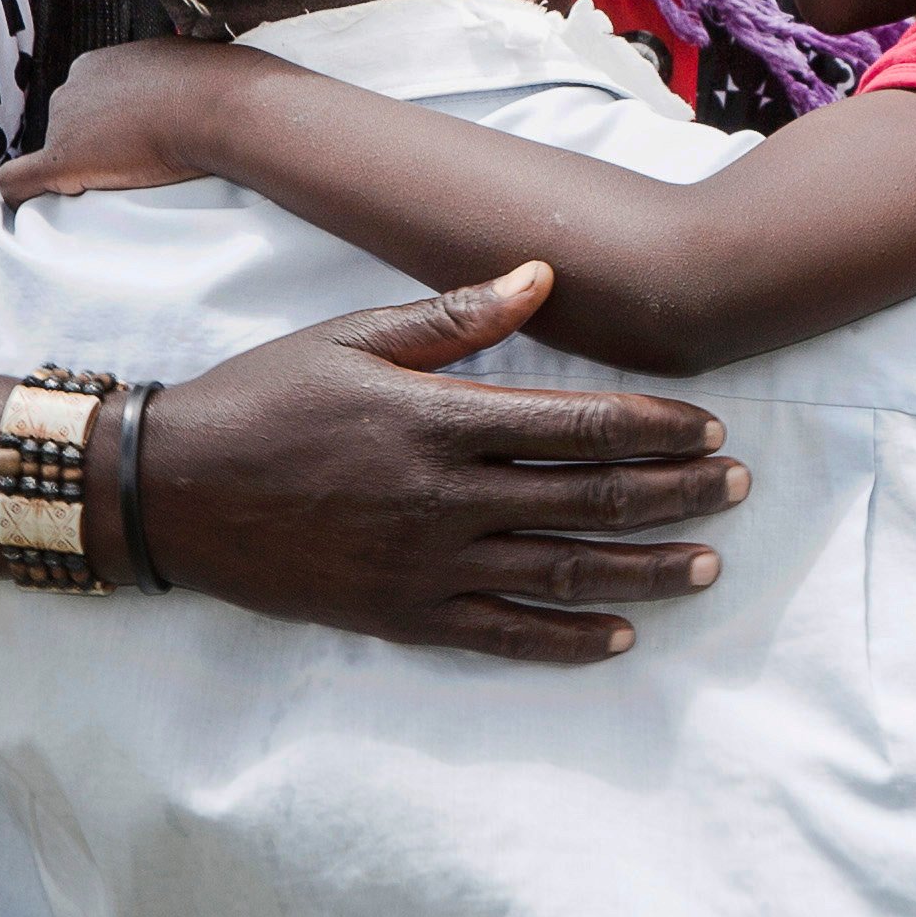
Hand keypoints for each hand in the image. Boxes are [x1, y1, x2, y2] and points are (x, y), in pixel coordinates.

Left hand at [0, 38, 288, 202]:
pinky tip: (25, 214)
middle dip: (90, 150)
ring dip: (77, 174)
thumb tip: (206, 92)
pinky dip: (18, 197)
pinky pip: (18, 181)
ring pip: (55, 155)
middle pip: (67, 128)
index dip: (107, 130)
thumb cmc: (219, 88)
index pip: (88, 103)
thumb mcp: (192, 70)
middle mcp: (72, 84)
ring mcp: (64, 121)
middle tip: (131, 172)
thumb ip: (176, 82)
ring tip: (117, 192)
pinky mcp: (62, 158)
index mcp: (98, 63)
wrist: (218, 104)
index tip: (135, 148)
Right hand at [141, 261, 744, 659]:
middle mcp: (444, 498)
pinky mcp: (404, 615)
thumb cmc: (263, 398)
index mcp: (436, 419)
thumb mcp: (350, 339)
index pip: (575, 426)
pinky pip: (506, 634)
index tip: (707, 426)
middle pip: (589, 499)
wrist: (177, 489)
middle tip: (738, 487)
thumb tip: (540, 277)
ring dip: (647, 568)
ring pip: (565, 572)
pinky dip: (570, 639)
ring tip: (707, 563)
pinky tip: (620, 635)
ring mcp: (427, 565)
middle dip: (675, 493)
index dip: (652, 428)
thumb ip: (451, 319)